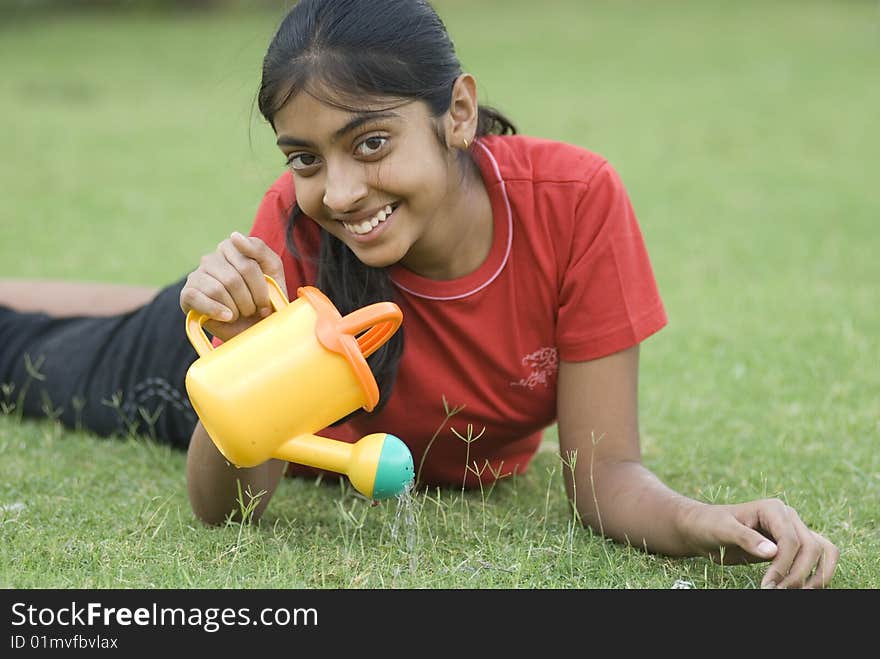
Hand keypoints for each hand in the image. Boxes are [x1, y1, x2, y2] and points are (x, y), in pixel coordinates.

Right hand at [179, 232, 286, 341]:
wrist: (251, 327)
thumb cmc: (263, 297)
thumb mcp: (273, 270)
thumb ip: (259, 249)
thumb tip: (234, 236)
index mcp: (232, 247)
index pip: (247, 265)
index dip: (260, 289)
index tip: (266, 302)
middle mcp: (212, 258)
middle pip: (234, 279)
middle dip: (249, 302)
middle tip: (254, 311)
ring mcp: (197, 274)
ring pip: (218, 289)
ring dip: (235, 309)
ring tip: (240, 314)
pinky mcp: (187, 293)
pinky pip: (198, 298)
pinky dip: (216, 311)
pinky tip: (226, 317)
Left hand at [683, 498, 838, 587]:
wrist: (703, 528)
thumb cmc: (710, 525)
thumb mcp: (723, 530)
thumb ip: (746, 538)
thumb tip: (773, 552)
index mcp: (773, 509)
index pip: (791, 540)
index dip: (783, 566)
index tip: (767, 585)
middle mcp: (789, 518)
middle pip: (811, 548)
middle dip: (798, 575)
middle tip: (777, 592)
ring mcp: (794, 530)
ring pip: (823, 551)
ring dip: (817, 576)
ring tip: (797, 593)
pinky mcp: (794, 546)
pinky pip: (817, 558)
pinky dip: (817, 574)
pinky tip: (802, 588)